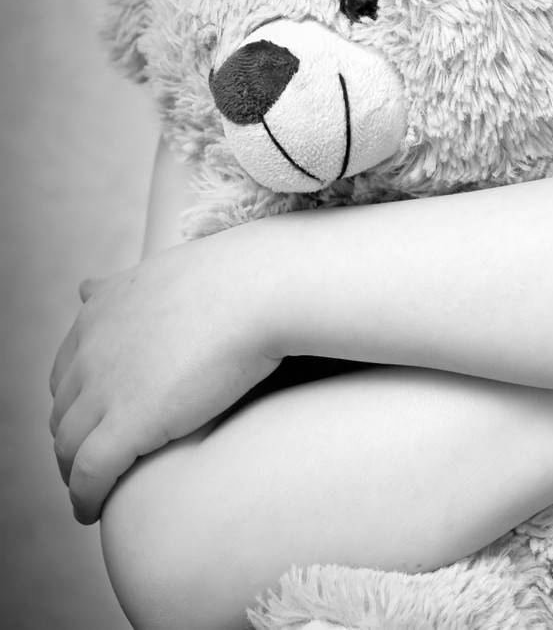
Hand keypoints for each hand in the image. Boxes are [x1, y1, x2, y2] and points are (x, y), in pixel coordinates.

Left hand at [49, 242, 279, 523]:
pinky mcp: (129, 424)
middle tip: (91, 460)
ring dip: (74, 473)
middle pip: (64, 411)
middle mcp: (90, 351)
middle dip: (72, 438)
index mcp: (98, 312)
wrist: (260, 289)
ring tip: (89, 490)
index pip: (67, 372)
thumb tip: (84, 287)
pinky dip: (84, 497)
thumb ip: (120, 285)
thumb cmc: (234, 276)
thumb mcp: (160, 270)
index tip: (93, 418)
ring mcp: (105, 389)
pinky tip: (90, 511)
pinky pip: (90, 474)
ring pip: (69, 447)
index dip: (76, 401)